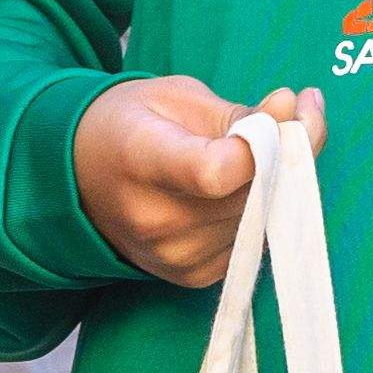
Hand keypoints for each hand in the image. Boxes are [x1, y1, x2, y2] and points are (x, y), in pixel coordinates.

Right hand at [71, 76, 319, 289]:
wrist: (77, 176)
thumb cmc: (129, 124)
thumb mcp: (176, 97)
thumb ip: (238, 111)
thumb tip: (291, 107)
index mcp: (142, 159)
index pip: (218, 171)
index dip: (266, 143)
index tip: (290, 103)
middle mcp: (155, 218)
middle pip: (252, 193)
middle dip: (290, 151)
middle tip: (296, 113)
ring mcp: (173, 255)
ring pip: (263, 218)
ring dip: (280, 182)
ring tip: (263, 147)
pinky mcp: (191, 276)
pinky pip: (253, 241)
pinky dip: (262, 210)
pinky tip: (245, 184)